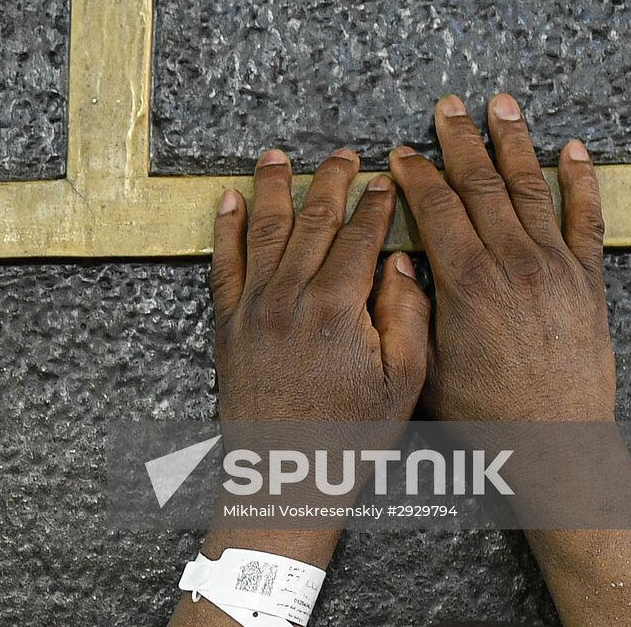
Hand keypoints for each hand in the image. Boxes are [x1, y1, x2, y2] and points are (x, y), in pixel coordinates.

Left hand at [211, 148, 429, 422]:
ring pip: (264, 230)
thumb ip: (407, 313)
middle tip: (344, 154)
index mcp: (337, 306)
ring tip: (278, 156)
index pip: (360, 235)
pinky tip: (229, 201)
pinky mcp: (227, 323)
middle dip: (331, 181)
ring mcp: (252, 307)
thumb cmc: (351, 435)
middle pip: (312, 221)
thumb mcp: (405, 380)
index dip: (375, 203)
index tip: (386, 178)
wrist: (286, 477)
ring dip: (273, 187)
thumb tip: (397, 260)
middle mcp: (289, 296)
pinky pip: (224, 263)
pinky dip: (226, 228)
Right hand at [389, 93, 615, 422]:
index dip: (416, 173)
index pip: (436, 206)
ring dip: (513, 142)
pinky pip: (587, 218)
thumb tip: (399, 262)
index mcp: (469, 281)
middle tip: (446, 107)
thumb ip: (410, 309)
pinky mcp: (588, 280)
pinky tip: (574, 150)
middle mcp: (514, 263)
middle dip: (459, 140)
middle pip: (481, 183)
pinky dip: (581, 180)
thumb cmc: (486, 413)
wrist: (557, 441)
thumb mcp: (427, 363)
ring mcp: (556, 267)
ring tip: (501, 105)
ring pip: (530, 187)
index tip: (401, 152)